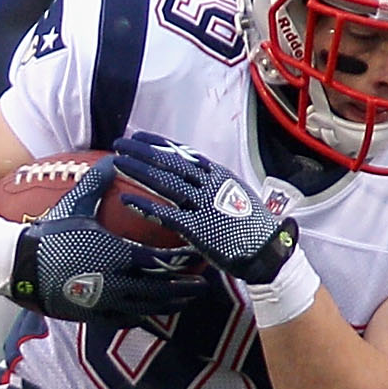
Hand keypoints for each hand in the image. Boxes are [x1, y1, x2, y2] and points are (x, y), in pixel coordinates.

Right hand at [10, 158, 206, 320]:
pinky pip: (126, 320)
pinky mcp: (94, 315)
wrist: (22, 266)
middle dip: (184, 287)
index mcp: (119, 255)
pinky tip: (152, 312)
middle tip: (202, 285)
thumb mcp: (76, 204)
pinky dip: (143, 317)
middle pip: (161, 289)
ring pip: (147, 308)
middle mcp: (118, 283)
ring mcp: (107, 303)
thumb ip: (98, 181)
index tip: (197, 255)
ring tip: (185, 300)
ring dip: (169, 304)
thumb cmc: (51, 234)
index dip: (183, 260)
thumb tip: (113, 158)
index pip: (162, 260)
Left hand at [112, 132, 298, 284]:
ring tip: (117, 162)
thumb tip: (199, 180)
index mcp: (220, 175)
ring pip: (165, 183)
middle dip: (143, 151)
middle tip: (120, 143)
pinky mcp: (198, 228)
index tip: (141, 137)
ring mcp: (204, 205)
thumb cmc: (253, 227)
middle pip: (171, 163)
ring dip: (139, 170)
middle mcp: (210, 185)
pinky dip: (145, 206)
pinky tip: (126, 200)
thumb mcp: (238, 197)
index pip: (184, 154)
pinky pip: (166, 214)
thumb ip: (217, 187)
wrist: (269, 251)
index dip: (160, 144)